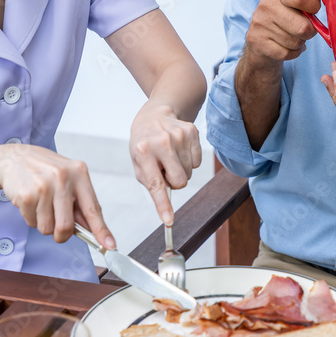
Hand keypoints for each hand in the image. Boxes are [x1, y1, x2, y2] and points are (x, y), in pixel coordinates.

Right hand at [0, 144, 115, 248]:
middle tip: (57, 229)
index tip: (110, 245)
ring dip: (44, 224)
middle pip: (66, 226)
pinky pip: (32, 223)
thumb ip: (79, 202)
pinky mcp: (26, 195)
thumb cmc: (45, 169)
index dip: (102, 230)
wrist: (14, 157)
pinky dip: (31, 218)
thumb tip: (91, 229)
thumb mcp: (68, 178)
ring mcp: (44, 186)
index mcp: (79, 173)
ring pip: (47, 228)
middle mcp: (63, 178)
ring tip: (41, 205)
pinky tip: (30, 201)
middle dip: (62, 235)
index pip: (93, 208)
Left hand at [129, 105, 202, 224]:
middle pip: (180, 181)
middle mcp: (162, 142)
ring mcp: (179, 135)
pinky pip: (197, 162)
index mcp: (143, 151)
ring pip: (189, 173)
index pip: (156, 184)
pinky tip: (179, 150)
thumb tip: (166, 202)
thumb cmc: (144, 144)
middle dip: (175, 182)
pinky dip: (188, 160)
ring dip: (180, 170)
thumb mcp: (138, 162)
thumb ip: (150, 182)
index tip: (168, 220)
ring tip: (170, 157)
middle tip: (165, 170)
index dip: (163, 205)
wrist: (154, 116)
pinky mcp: (192, 131)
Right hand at [242, 0, 329, 66]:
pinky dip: (293, 52)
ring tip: (293, 34)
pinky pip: (288, 53)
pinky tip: (286, 44)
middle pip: (303, 27)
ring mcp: (260, 24)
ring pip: (296, 42)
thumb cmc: (287, 11)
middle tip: (305, 26)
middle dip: (310, 30)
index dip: (314, 6)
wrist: (261, 36)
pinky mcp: (258, 43)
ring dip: (301, 41)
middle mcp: (265, 4)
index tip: (312, 8)